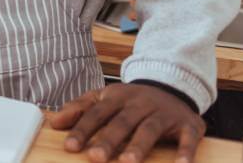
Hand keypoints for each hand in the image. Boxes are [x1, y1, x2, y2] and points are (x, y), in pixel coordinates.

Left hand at [49, 83, 204, 162]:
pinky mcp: (187, 124)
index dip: (83, 129)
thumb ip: (79, 109)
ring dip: (139, 145)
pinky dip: (185, 151)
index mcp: (117, 97)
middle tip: (95, 158)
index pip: (97, 113)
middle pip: (122, 122)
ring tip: (127, 161)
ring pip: (150, 128)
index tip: (70, 147)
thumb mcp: (105, 98)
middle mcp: (140, 104)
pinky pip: (187, 138)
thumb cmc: (132, 101)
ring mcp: (164, 113)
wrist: (173, 87)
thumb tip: (55, 123)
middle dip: (108, 140)